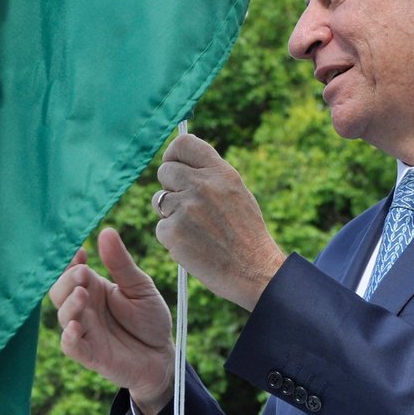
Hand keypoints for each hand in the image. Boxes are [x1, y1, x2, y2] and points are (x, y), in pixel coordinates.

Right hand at [48, 227, 175, 414]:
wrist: (163, 356)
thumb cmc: (149, 319)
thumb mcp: (140, 286)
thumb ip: (121, 264)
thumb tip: (106, 231)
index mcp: (93, 288)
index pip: (70, 271)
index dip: (69, 261)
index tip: (81, 251)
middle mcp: (84, 308)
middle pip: (59, 291)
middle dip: (67, 281)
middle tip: (82, 273)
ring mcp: (85, 331)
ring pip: (63, 316)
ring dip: (70, 304)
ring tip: (83, 294)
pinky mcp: (90, 355)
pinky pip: (71, 346)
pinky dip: (69, 337)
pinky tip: (75, 327)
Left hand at [154, 134, 284, 309]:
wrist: (254, 271)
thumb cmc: (246, 235)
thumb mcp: (236, 193)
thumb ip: (211, 176)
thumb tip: (181, 163)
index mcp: (221, 172)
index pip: (184, 143)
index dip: (173, 154)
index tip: (174, 166)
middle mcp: (202, 185)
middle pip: (164, 171)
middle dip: (170, 187)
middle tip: (186, 206)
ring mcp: (186, 208)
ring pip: (159, 201)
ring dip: (170, 214)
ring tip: (195, 229)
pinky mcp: (174, 231)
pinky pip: (160, 228)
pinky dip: (172, 238)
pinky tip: (193, 246)